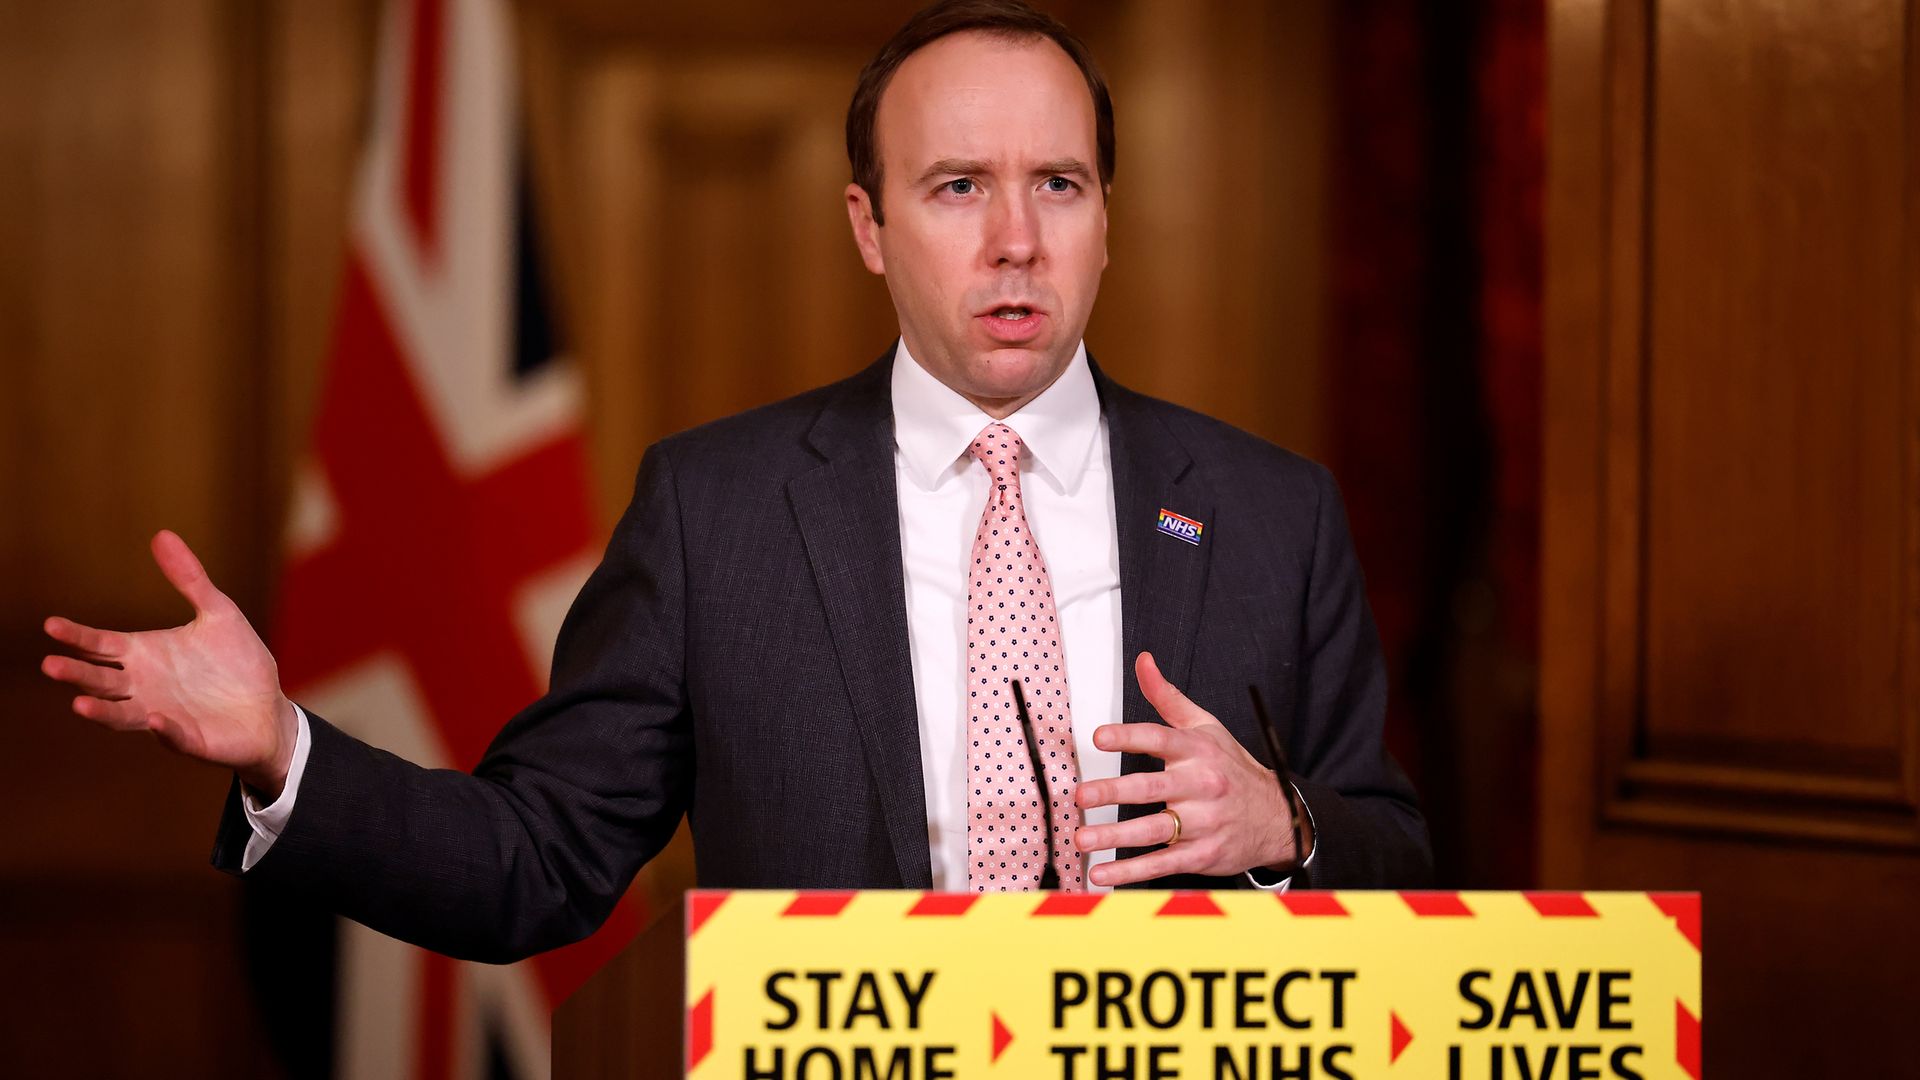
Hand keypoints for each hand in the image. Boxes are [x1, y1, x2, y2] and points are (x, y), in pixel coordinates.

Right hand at [40, 530, 297, 797]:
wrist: (269, 707)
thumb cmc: (237, 660)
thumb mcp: (218, 611)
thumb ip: (190, 578)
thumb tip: (162, 534)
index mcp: (144, 654)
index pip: (100, 644)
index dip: (76, 636)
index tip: (51, 625)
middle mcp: (143, 686)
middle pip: (100, 679)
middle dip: (77, 673)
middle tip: (51, 664)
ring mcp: (161, 715)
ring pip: (121, 715)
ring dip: (102, 710)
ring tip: (79, 703)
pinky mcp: (190, 740)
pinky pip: (174, 736)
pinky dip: (166, 730)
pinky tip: (158, 719)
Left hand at [1072, 651, 1303, 886]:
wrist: (1278, 816)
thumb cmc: (1231, 768)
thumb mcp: (1205, 727)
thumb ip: (1168, 697)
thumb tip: (1144, 662)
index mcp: (1197, 751)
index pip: (1160, 739)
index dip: (1129, 736)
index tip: (1099, 737)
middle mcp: (1200, 785)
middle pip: (1151, 788)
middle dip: (1114, 792)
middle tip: (1082, 796)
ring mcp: (1203, 822)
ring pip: (1154, 829)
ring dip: (1115, 837)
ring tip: (1083, 840)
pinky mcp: (1202, 854)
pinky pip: (1163, 863)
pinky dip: (1131, 872)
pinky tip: (1102, 874)